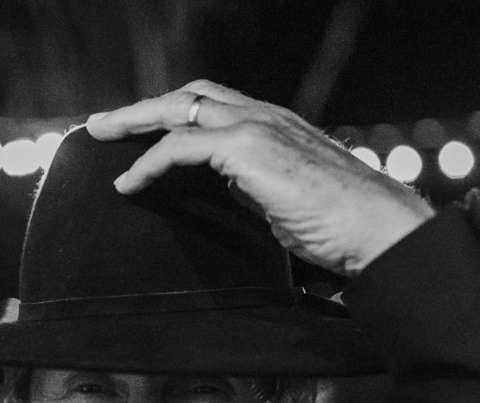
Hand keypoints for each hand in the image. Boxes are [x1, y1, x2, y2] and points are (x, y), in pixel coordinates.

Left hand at [86, 80, 435, 277]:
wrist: (379, 230)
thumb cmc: (345, 230)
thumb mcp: (289, 207)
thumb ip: (258, 195)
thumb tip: (233, 203)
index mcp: (278, 127)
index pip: (215, 107)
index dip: (174, 115)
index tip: (142, 133)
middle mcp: (266, 117)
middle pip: (189, 96)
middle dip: (143, 108)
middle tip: (104, 124)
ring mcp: (258, 127)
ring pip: (179, 109)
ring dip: (134, 122)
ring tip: (101, 138)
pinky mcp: (249, 148)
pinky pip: (181, 147)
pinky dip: (149, 164)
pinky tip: (128, 183)